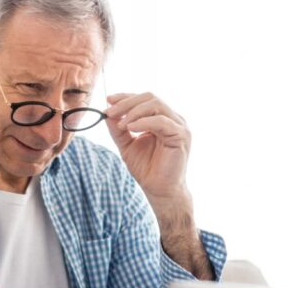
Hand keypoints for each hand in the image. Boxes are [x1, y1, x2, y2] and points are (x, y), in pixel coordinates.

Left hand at [104, 92, 190, 206]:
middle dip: (127, 102)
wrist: (159, 191)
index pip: (144, 99)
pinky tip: (131, 128)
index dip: (126, 97)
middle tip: (110, 112)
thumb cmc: (147, 170)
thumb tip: (107, 113)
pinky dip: (144, 122)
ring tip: (121, 124)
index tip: (108, 100)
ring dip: (134, 111)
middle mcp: (173, 119)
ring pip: (156, 105)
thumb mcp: (127, 146)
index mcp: (162, 119)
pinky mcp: (181, 136)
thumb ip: (118, 130)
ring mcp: (179, 126)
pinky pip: (162, 121)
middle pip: (150, 97)